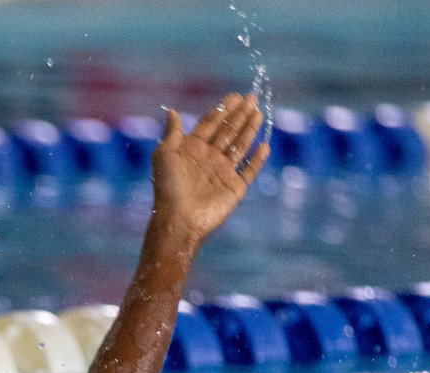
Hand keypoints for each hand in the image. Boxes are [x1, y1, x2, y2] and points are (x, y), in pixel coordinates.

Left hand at [151, 93, 269, 245]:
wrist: (179, 219)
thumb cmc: (168, 188)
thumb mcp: (165, 155)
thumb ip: (172, 133)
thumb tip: (170, 110)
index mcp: (192, 149)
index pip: (210, 124)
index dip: (222, 110)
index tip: (235, 96)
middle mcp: (209, 159)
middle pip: (228, 131)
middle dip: (239, 115)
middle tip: (252, 98)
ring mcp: (223, 173)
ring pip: (240, 146)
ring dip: (249, 130)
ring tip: (258, 113)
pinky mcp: (234, 188)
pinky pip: (249, 171)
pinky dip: (257, 159)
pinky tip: (264, 145)